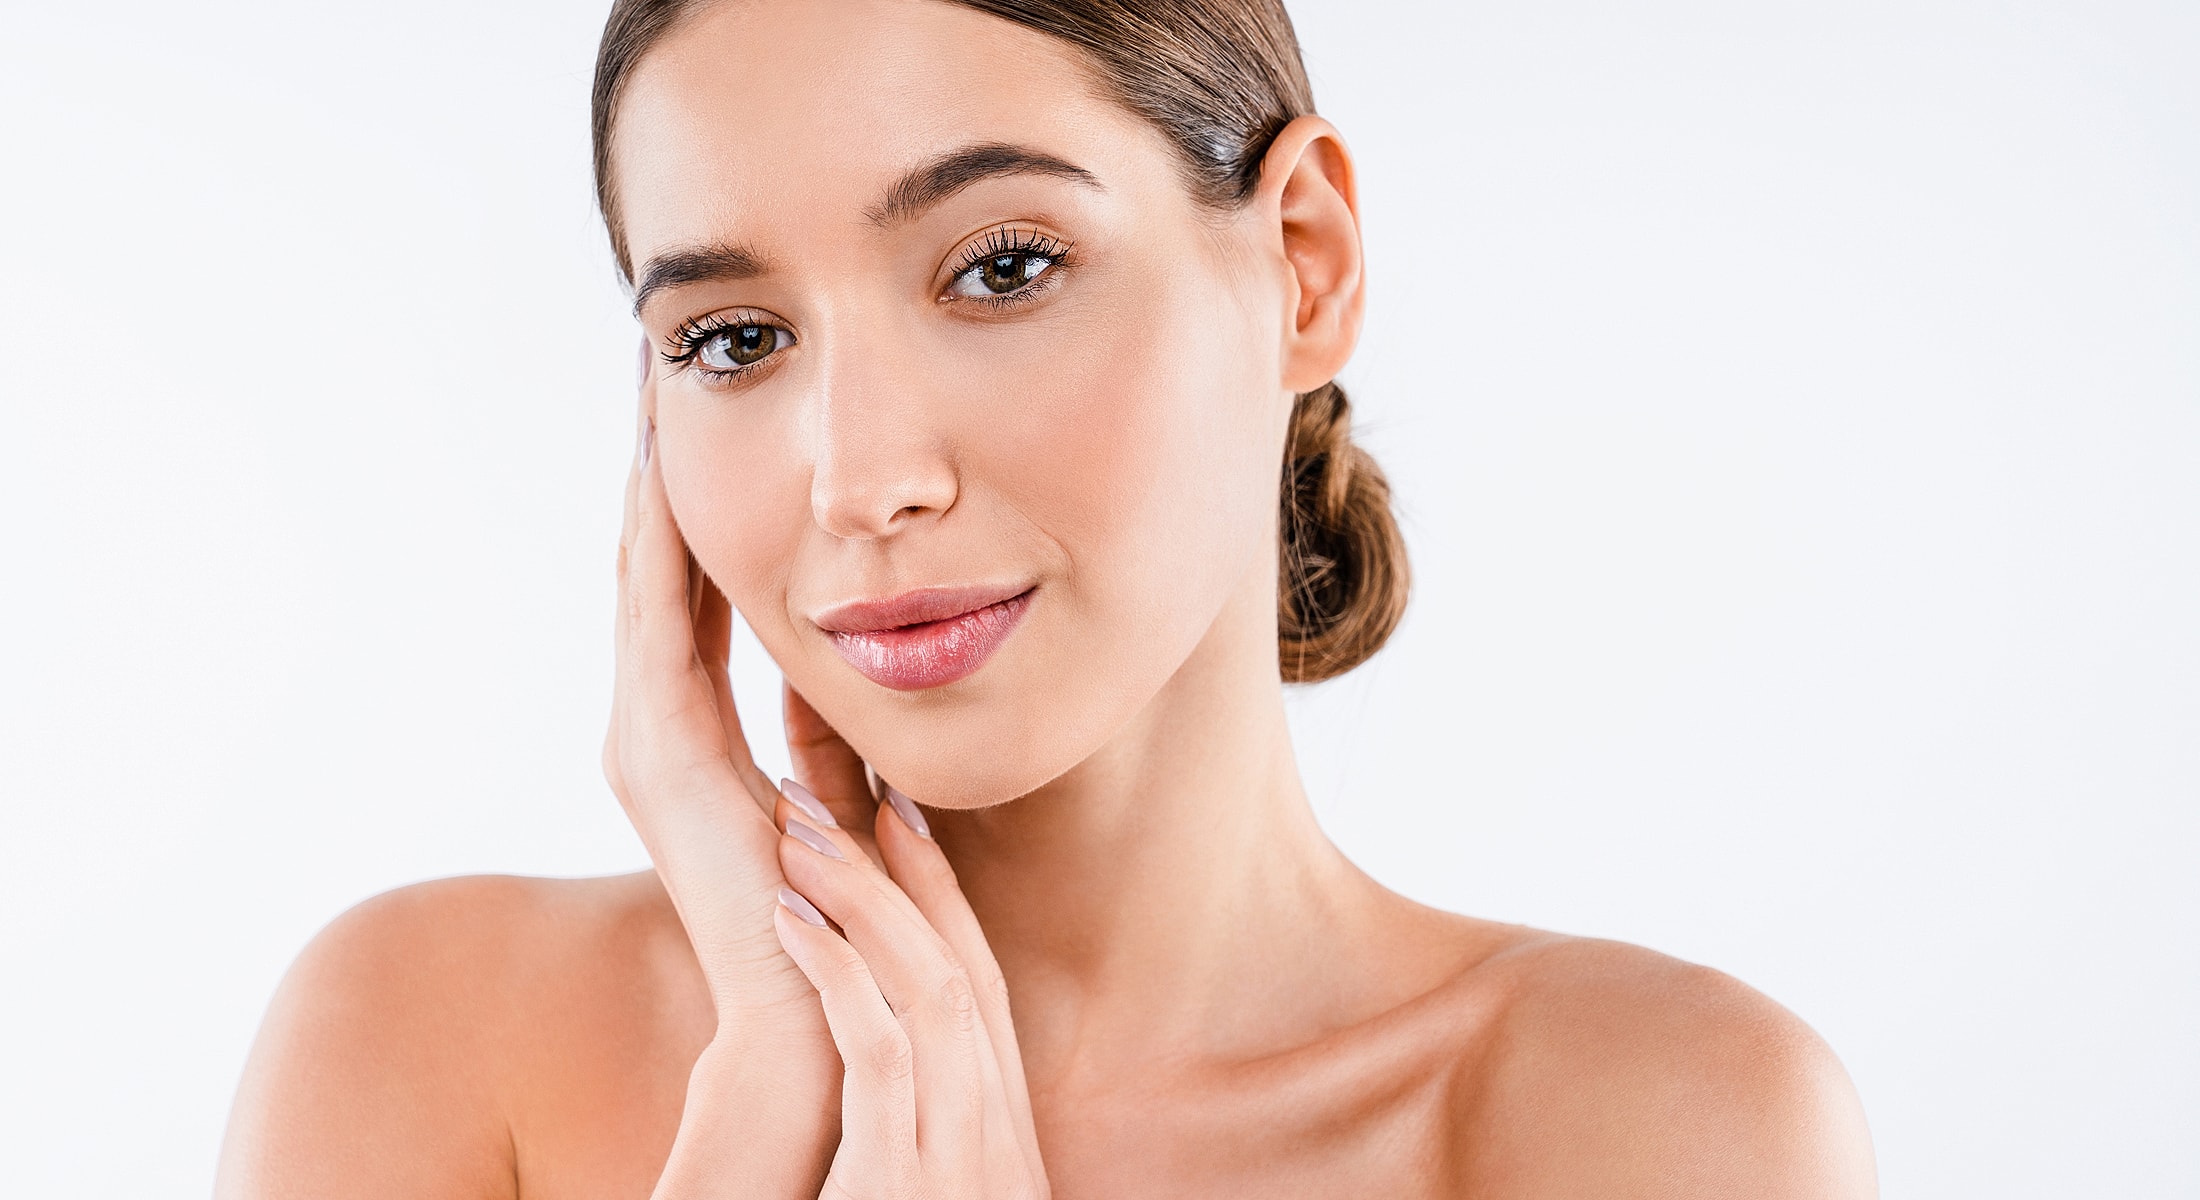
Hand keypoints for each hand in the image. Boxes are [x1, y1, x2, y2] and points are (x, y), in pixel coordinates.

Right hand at [604, 378, 846, 1195]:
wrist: (806, 999)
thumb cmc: (839, 905)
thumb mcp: (835, 790)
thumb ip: (831, 734)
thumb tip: (864, 673)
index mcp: (688, 738)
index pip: (688, 598)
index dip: (689, 513)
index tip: (698, 430)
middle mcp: (650, 729)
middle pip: (650, 574)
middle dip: (657, 480)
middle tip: (661, 381)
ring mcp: (643, 738)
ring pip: (643, 581)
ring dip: (651, 490)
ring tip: (657, 401)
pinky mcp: (658, 749)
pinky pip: (658, 617)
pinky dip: (661, 542)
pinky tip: (669, 472)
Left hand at [772, 783, 1051, 1198]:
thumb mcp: (920, 1193)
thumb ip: (915, 1134)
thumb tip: (877, 1053)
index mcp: (1002, 1140)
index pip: (981, 989)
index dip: (941, 895)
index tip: (893, 817)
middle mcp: (998, 1142)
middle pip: (962, 970)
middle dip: (900, 873)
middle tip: (831, 799)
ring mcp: (959, 1160)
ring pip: (933, 991)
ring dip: (865, 901)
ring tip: (796, 840)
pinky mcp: (904, 1180)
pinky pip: (883, 1051)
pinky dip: (840, 975)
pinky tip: (788, 922)